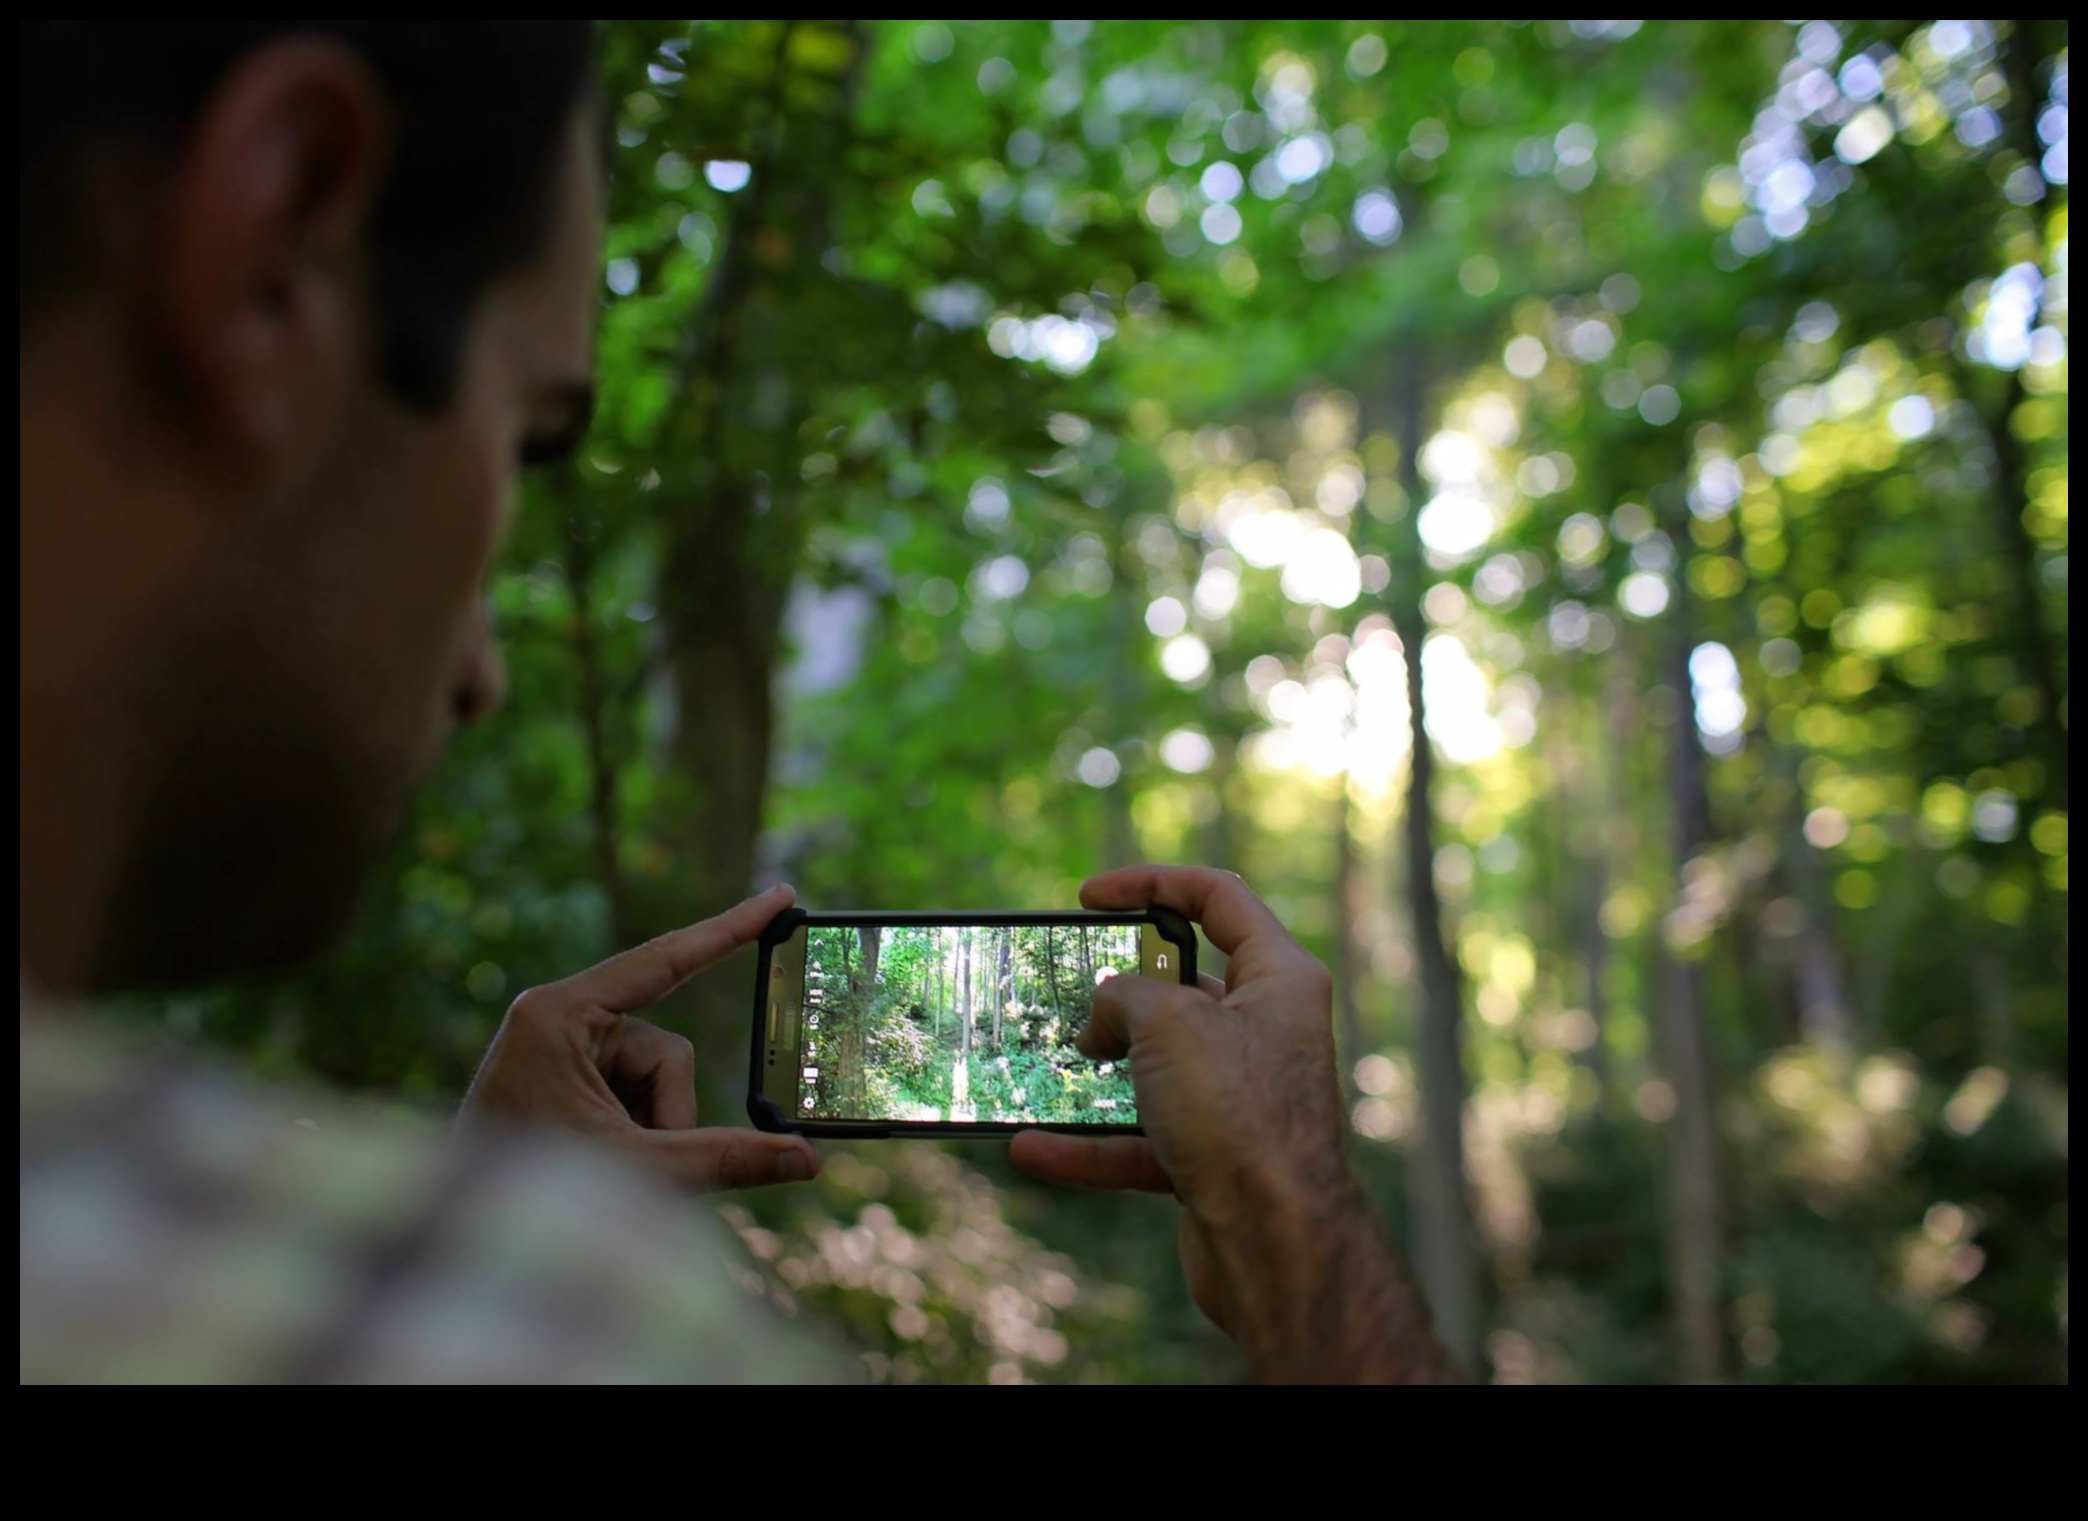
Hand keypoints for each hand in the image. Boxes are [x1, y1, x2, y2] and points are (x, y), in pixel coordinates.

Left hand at [460, 883, 818, 1191]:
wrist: (460, 1241)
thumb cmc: (531, 1197)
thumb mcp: (638, 1171)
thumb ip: (726, 1159)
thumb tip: (808, 1158)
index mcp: (559, 1015)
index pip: (664, 961)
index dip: (730, 930)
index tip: (782, 897)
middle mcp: (559, 1018)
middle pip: (664, 1053)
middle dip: (665, 1116)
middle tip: (638, 1166)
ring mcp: (562, 1047)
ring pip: (654, 1081)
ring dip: (647, 1132)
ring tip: (605, 1173)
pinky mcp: (565, 1076)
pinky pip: (632, 1094)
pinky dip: (632, 1133)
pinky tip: (599, 1164)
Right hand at [1010, 865, 1456, 1383]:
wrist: (1276, 1243)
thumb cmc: (1239, 1116)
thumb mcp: (1169, 1023)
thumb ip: (1127, 995)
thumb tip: (1105, 1011)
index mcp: (1279, 979)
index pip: (1218, 899)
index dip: (1152, 883)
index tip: (1089, 896)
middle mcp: (1266, 1032)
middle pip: (1184, 987)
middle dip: (1121, 990)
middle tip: (1070, 994)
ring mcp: (1240, 1098)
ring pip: (1156, 1069)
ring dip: (1097, 1072)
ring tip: (1041, 1068)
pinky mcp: (1215, 1158)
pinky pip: (1141, 1140)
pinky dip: (1089, 1145)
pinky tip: (1034, 1147)